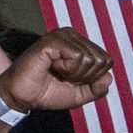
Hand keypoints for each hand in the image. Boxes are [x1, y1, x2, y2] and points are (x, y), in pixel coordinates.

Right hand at [0, 30, 116, 111]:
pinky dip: (67, 69)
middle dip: (85, 77)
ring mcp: (61, 36)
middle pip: (100, 60)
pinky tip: (52, 67)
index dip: (93, 78)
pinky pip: (77, 56)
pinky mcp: (51, 40)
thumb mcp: (79, 95)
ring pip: (89, 58)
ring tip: (57, 72)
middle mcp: (72, 35)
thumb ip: (97, 88)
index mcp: (79, 44)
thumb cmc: (47, 92)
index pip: (106, 61)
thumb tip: (109, 77)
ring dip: (75, 74)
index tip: (72, 80)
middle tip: (64, 77)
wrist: (23, 97)